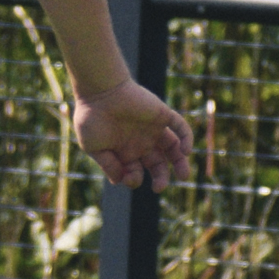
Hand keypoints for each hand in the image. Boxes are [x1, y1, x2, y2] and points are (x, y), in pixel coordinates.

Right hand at [73, 81, 192, 191]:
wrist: (100, 91)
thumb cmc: (92, 118)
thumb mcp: (94, 147)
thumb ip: (108, 165)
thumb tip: (120, 181)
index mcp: (124, 151)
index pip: (136, 172)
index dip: (133, 178)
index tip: (128, 176)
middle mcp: (141, 142)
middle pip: (158, 164)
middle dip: (161, 178)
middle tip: (159, 188)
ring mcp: (153, 129)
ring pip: (173, 148)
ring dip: (180, 162)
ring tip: (184, 175)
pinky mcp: (162, 115)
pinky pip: (180, 126)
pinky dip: (186, 137)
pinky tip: (185, 150)